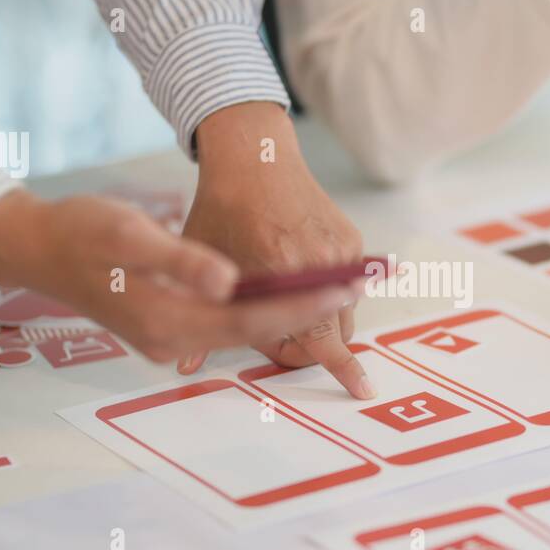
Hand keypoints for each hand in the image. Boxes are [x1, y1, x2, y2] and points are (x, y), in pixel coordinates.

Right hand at [0, 189, 355, 362]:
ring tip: (341, 290)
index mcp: (168, 319)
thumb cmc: (82, 230)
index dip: (303, 304)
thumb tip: (228, 283)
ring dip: (290, 314)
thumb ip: (181, 260)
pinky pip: (226, 325)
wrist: (36, 248)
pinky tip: (290, 291)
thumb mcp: (129, 234)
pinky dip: (262, 310)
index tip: (345, 287)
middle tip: (360, 286)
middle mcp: (173, 339)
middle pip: (256, 333)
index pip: (253, 319)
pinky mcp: (169, 326)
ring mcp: (170, 338)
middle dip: (309, 314)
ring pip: (244, 331)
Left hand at [176, 102, 374, 399]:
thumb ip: (206, 316)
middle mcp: (319, 261)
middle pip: (334, 331)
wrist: (254, 158)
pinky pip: (347, 282)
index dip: (343, 368)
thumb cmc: (221, 212)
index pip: (321, 338)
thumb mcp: (203, 264)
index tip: (362, 391)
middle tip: (280, 338)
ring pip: (342, 308)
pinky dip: (326, 288)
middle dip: (312, 345)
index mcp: (280, 271)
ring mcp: (341, 248)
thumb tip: (187, 366)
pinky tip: (295, 268)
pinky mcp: (351, 239)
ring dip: (320, 317)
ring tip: (284, 297)